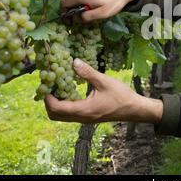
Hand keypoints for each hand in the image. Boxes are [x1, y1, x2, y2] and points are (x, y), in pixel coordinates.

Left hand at [44, 58, 162, 123]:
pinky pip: (70, 114)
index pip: (56, 108)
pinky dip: (65, 105)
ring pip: (62, 116)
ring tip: (58, 87)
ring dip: (56, 104)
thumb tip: (73, 61)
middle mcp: (81, 117)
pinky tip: (70, 91)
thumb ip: (87, 72)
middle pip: (55, 115)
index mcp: (83, 110)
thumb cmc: (121, 96)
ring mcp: (84, 119)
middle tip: (50, 85)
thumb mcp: (104, 81)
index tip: (47, 82)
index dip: (47, 97)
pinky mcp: (88, 117)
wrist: (134, 109)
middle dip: (48, 102)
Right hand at [61, 0, 141, 21]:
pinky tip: (91, 6)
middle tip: (78, 19)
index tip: (69, 20)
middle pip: (68, 0)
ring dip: (76, 6)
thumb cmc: (114, 2)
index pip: (64, 3)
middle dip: (70, 10)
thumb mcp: (102, 14)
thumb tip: (76, 19)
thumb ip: (87, 17)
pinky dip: (81, 1)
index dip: (64, 13)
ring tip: (86, 13)